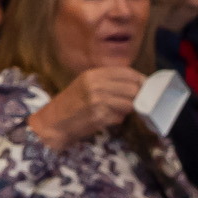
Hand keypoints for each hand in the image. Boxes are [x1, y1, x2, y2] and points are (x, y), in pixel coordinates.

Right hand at [27, 66, 143, 150]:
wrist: (52, 124)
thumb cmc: (69, 105)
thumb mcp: (84, 85)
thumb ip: (106, 82)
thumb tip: (136, 84)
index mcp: (92, 74)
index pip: (127, 72)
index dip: (140, 79)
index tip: (145, 86)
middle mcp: (96, 85)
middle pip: (133, 88)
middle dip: (138, 96)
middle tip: (137, 102)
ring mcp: (98, 101)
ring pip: (130, 103)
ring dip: (129, 109)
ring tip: (118, 111)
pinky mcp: (100, 117)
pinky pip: (120, 117)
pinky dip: (118, 119)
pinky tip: (108, 119)